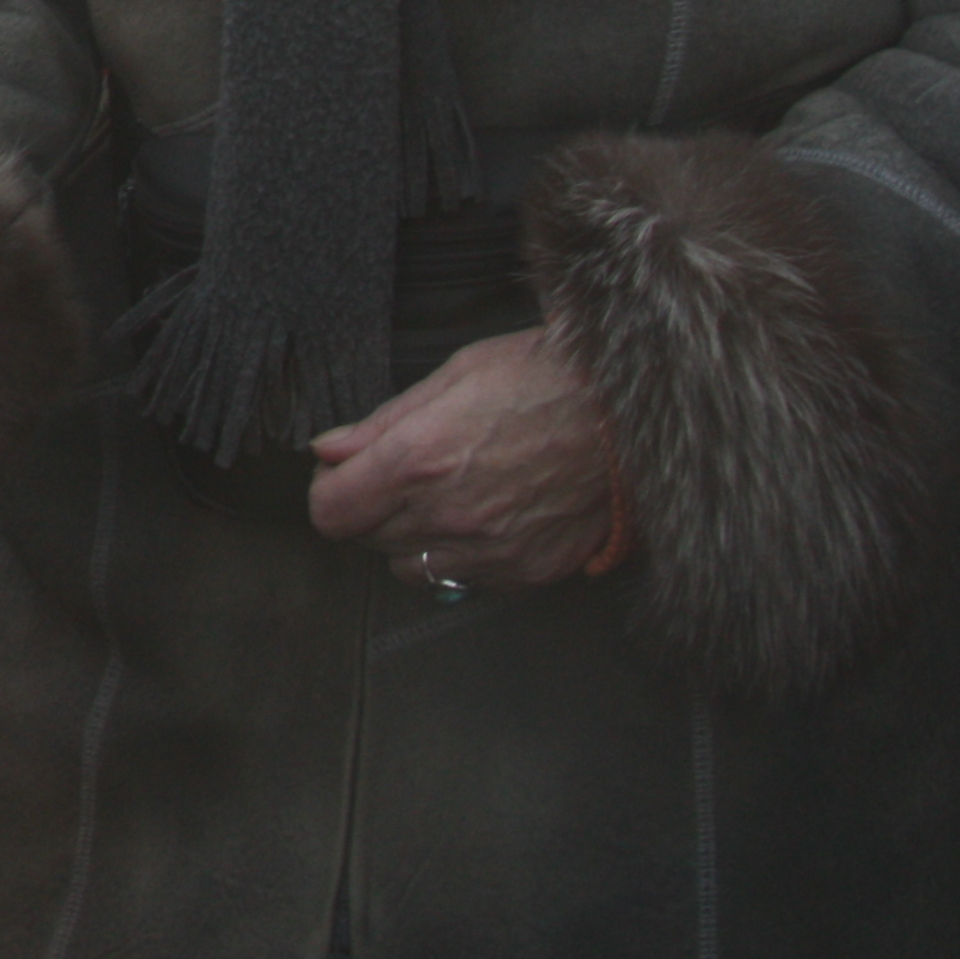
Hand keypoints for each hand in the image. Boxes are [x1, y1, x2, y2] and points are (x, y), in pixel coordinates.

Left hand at [307, 328, 619, 592]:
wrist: (631, 414)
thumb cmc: (543, 380)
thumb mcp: (452, 378)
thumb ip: (382, 424)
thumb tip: (329, 451)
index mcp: (419, 460)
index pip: (331, 512)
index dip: (329, 492)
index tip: (342, 475)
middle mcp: (449, 514)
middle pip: (366, 539)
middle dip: (369, 509)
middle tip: (396, 477)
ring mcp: (490, 550)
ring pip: (409, 567)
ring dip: (410, 538)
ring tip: (442, 497)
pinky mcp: (527, 571)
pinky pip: (465, 580)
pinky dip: (460, 556)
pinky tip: (482, 517)